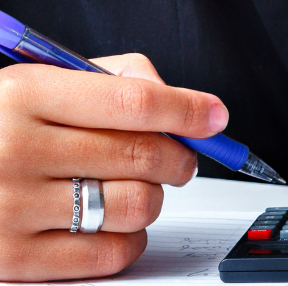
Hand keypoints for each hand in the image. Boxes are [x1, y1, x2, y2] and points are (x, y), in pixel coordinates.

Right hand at [0, 53, 226, 280]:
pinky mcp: (11, 261)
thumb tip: (175, 100)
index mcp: (26, 94)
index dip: (186, 108)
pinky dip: (130, 239)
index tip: (215, 115)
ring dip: (156, 197)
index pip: (132, 101)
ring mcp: (10, 209)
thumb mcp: (35, 79)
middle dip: (182, 156)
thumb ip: (108, 79)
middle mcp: (16, 150)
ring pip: (133, 205)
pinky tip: (117, 223)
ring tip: (143, 187)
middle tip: (185, 156)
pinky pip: (107, 255)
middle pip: (141, 155)